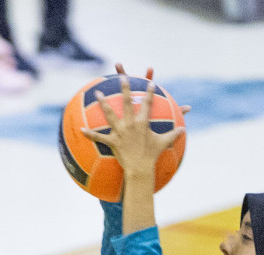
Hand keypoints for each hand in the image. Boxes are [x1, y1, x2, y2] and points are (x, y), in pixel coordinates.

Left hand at [79, 64, 189, 180]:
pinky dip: (89, 133)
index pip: (147, 104)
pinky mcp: (112, 141)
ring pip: (109, 114)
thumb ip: (173, 134)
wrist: (140, 169)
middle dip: (124, 88)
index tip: (150, 83)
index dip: (150, 93)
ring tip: (97, 92)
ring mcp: (120, 132)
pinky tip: (80, 128)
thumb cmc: (152, 155)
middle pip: (127, 102)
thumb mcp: (163, 143)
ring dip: (103, 103)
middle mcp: (130, 124)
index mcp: (143, 123)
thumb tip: (183, 130)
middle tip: (121, 77)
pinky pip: (98, 137)